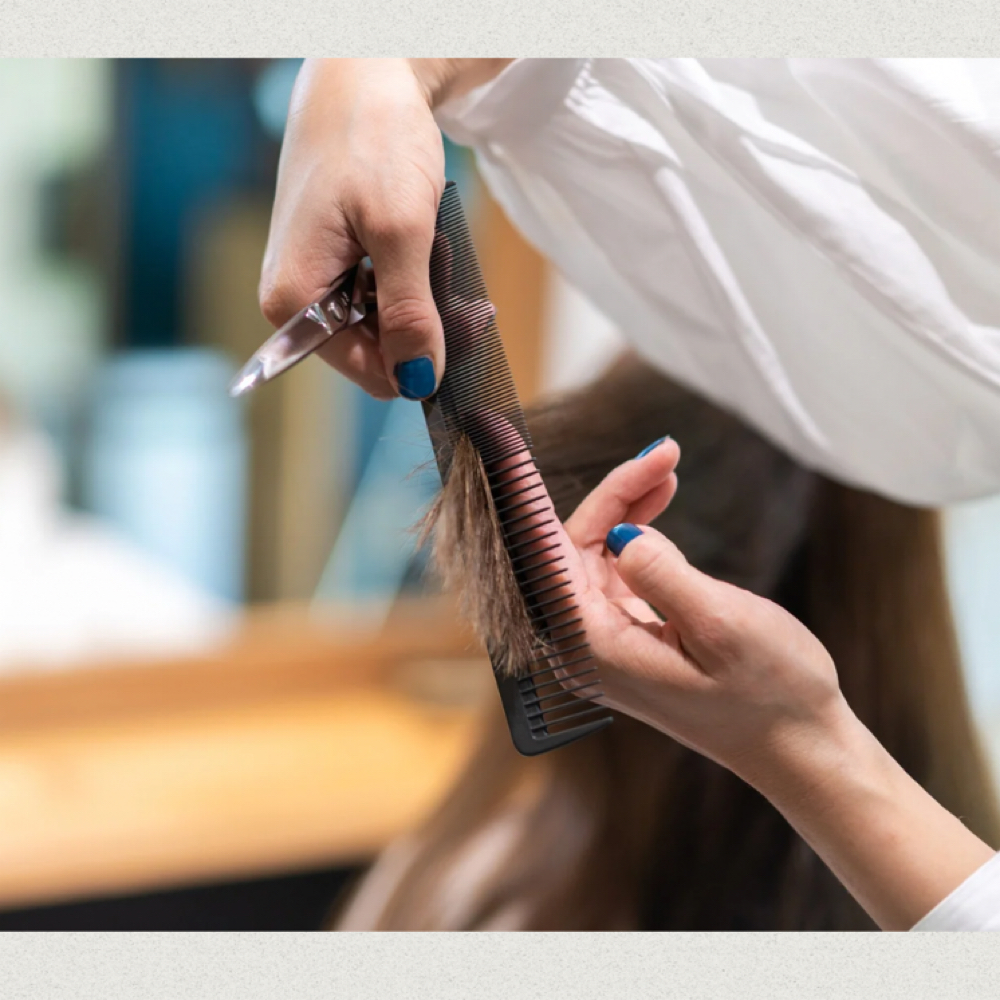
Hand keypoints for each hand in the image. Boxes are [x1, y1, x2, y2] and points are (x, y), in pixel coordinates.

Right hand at [259, 58, 509, 400]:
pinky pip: (380, 299)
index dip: (423, 359)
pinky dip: (413, 284)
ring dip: (424, 304)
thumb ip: (409, 312)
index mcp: (294, 302)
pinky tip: (424, 252)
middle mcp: (295, 301)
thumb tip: (419, 381)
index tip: (468, 325)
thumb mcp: (401, 231)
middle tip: (467, 296)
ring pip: (384, 328)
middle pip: (377, 353)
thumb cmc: (372, 137)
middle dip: (427, 328)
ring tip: (438, 255)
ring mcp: (314, 282)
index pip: (370, 372)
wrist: (364, 72)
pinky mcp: (334, 264)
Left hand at [511, 435, 846, 779]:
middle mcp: (586, 647)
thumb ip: (663, 574)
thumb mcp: (723, 626)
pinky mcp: (630, 636)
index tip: (510, 446)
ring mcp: (606, 643)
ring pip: (594, 553)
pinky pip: (615, 570)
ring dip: (626, 506)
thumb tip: (620, 533)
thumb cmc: (771, 695)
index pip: (543, 559)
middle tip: (664, 454)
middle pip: (569, 548)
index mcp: (593, 647)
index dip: (526, 499)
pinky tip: (659, 505)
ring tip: (668, 468)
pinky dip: (636, 532)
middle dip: (612, 494)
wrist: (801, 748)